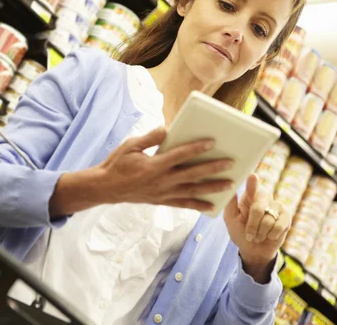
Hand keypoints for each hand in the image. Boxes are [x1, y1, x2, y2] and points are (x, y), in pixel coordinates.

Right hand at [95, 127, 233, 210]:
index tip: (212, 142)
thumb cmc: (117, 164)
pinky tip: (211, 205)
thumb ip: (150, 138)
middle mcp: (161, 181)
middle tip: (230, 163)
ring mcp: (162, 193)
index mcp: (153, 165)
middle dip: (212, 168)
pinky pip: (183, 204)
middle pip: (192, 174)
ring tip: (229, 184)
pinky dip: (197, 205)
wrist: (106, 187)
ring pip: (192, 191)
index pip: (180, 155)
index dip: (196, 148)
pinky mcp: (161, 201)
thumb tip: (167, 129)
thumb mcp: (130, 146)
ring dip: (211, 187)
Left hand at [224, 173, 291, 280]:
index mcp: (248, 196)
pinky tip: (269, 236)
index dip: (252, 183)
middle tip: (249, 234)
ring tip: (258, 236)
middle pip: (258, 207)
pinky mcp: (286, 216)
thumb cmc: (240, 232)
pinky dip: (272, 234)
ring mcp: (276, 206)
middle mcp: (263, 198)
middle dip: (252, 224)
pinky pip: (280, 224)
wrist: (254, 250)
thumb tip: (230, 189)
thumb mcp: (230, 220)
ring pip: (268, 219)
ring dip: (261, 232)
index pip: (251, 187)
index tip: (252, 176)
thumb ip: (230, 204)